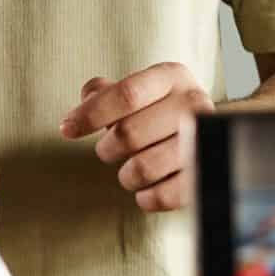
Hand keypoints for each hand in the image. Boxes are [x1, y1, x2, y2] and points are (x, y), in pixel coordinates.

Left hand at [61, 62, 212, 212]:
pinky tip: (145, 191)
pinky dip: (146, 198)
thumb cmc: (157, 110)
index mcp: (171, 77)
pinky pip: (164, 196)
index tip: (66, 129)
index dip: (90, 114)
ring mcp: (206, 140)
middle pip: (129, 134)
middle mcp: (193, 104)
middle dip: (107, 148)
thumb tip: (87, 100)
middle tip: (109, 150)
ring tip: (130, 170)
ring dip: (126, 175)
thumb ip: (104, 91)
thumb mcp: (135, 90)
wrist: (206, 134)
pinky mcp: (208, 175)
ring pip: (144, 168)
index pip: (126, 95)